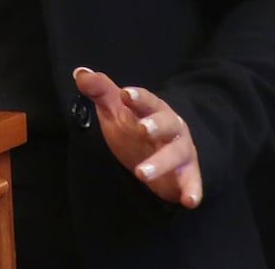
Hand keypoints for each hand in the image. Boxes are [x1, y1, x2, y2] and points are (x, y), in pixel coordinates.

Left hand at [73, 67, 201, 208]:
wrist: (163, 152)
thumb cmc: (136, 127)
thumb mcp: (116, 110)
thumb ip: (101, 91)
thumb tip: (80, 74)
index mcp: (153, 109)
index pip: (147, 100)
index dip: (137, 97)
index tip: (124, 94)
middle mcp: (171, 128)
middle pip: (167, 123)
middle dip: (155, 125)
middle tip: (142, 129)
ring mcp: (181, 151)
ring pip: (175, 154)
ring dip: (161, 163)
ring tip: (141, 173)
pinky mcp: (187, 174)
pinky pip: (192, 182)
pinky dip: (193, 190)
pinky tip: (189, 201)